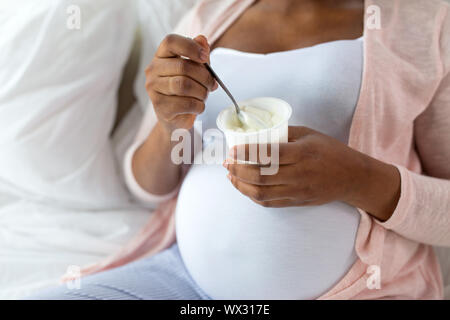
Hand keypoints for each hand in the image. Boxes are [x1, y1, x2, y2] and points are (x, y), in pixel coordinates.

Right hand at [145, 34, 217, 132]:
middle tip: (211, 85)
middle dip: (204, 77)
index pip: (171, 42)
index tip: (205, 57)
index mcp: (161, 56)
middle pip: (183, 66)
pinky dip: (198, 106)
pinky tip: (198, 106)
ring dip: (201, 92)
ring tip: (204, 96)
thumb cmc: (186, 92)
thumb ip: (199, 55)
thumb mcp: (195, 71)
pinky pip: (186, 103)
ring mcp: (154, 89)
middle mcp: (153, 71)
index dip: (190, 46)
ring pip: (184, 85)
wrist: (176, 118)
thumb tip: (202, 40)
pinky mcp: (160, 107)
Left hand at [224, 126, 400, 220]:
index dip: (246, 153)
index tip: (232, 150)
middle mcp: (298, 174)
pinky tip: (244, 187)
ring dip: (241, 185)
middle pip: (260, 176)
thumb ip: (285, 134)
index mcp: (301, 153)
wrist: (353, 177)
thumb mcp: (310, 134)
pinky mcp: (297, 202)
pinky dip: (253, 196)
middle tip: (227, 163)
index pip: (268, 154)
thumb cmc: (331, 151)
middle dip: (237, 170)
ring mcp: (297, 191)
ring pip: (261, 193)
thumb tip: (259, 133)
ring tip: (230, 176)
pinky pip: (269, 202)